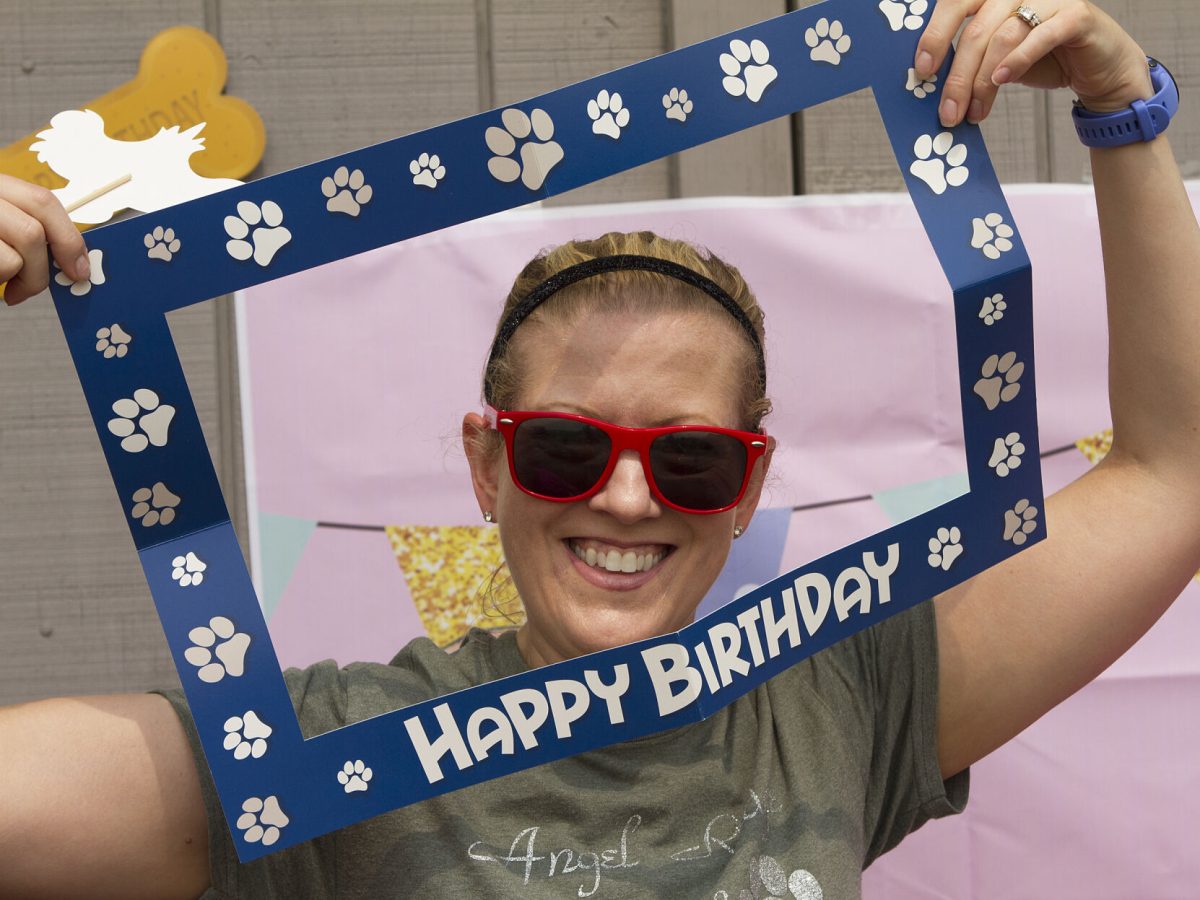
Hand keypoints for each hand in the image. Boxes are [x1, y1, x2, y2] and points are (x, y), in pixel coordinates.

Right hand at [0, 174, 89, 305]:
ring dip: (12, 280)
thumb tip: (75, 262)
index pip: (43, 202)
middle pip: (32, 234)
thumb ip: (28, 228)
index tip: (79, 270)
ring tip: (0, 282)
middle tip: (28, 289)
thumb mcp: (2, 220)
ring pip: (12, 259)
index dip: (69, 239)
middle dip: (41, 271)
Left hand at [914, 0, 1153, 127]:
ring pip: (1004, 36)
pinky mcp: (1076, 14)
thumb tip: (932, 86)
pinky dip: (1018, 59)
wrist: (1099, 68)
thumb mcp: (997, 59)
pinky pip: (1041, 35)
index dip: (934, 35)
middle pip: (976, 28)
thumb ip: (970, 61)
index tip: (922, 70)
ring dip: (983, 81)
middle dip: (958, 74)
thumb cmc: (1042, 59)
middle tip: (947, 111)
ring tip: (973, 112)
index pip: (955, 4)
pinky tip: (1003, 80)